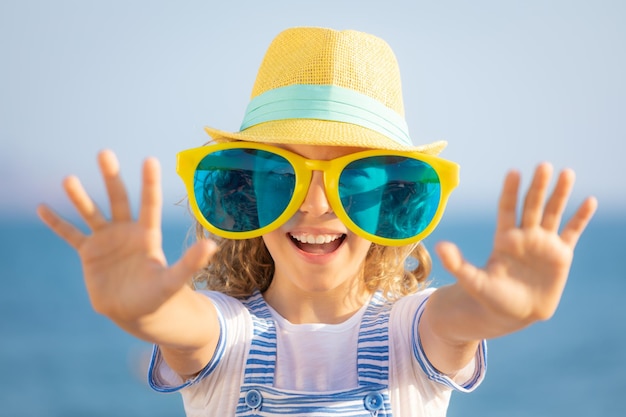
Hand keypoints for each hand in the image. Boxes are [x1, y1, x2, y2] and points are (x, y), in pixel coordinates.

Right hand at [37, 150, 215, 324]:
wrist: (136, 311)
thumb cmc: (158, 296)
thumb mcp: (174, 280)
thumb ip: (190, 263)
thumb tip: (212, 246)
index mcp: (148, 234)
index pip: (149, 204)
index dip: (149, 183)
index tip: (150, 160)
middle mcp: (126, 231)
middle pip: (118, 199)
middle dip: (111, 177)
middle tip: (104, 153)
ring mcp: (106, 240)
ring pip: (91, 213)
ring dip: (80, 197)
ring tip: (69, 178)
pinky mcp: (89, 252)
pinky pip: (70, 234)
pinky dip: (57, 223)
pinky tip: (43, 207)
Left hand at [436, 163, 596, 332]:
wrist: (513, 314)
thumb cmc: (490, 297)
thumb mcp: (472, 281)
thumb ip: (457, 264)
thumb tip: (439, 246)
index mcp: (504, 238)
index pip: (506, 208)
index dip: (510, 191)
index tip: (514, 172)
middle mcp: (524, 235)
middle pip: (532, 206)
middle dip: (538, 186)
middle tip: (543, 165)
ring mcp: (543, 243)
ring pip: (553, 213)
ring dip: (560, 194)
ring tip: (567, 173)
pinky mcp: (561, 254)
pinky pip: (572, 232)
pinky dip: (581, 217)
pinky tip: (590, 200)